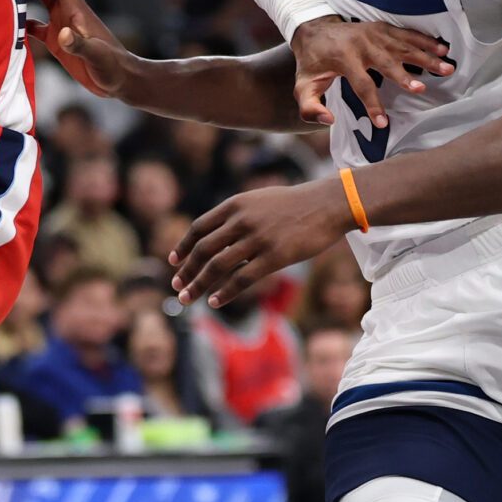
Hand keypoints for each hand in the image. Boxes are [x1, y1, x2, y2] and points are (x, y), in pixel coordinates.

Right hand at [21, 0, 130, 96]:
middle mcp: (68, 10)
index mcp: (76, 9)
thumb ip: (79, 45)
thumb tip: (61, 34)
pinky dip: (23, 17)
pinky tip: (8, 18)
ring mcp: (62, 23)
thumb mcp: (97, 57)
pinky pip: (36, 22)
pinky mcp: (58, 39)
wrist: (122, 80)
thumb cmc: (112, 68)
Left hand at [169, 177, 351, 306]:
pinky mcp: (274, 257)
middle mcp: (241, 221)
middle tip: (176, 286)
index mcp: (235, 205)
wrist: (327, 204)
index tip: (173, 262)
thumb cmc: (294, 204)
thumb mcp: (258, 200)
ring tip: (186, 299)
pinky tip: (214, 302)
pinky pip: (242, 279)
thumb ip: (236, 215)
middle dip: (186, 271)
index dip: (183, 247)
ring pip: (218, 266)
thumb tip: (217, 235)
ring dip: (198, 285)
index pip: (199, 228)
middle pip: (203, 250)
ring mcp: (257, 239)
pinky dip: (224, 292)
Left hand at [289, 17, 452, 128]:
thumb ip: (310, 106)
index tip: (383, 123)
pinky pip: (407, 34)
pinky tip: (442, 48)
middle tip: (422, 88)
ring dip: (426, 57)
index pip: (361, 85)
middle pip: (387, 62)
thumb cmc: (312, 63)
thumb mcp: (303, 86)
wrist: (313, 29)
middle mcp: (362, 44)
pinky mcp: (382, 27)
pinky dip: (425, 40)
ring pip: (403, 46)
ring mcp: (374, 33)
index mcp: (343, 59)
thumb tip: (329, 120)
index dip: (372, 105)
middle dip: (405, 76)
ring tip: (447, 67)